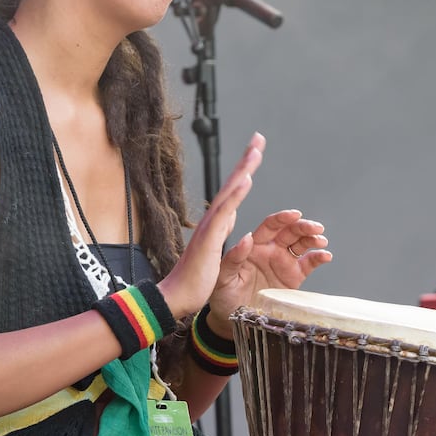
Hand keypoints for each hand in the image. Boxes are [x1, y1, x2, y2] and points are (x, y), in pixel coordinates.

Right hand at [157, 133, 264, 317]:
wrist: (177, 297)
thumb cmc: (195, 278)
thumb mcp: (216, 250)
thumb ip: (222, 229)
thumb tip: (231, 213)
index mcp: (217, 223)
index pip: (234, 191)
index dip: (245, 170)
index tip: (256, 150)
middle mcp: (212, 220)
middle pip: (232, 184)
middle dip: (246, 160)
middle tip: (259, 138)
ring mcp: (209, 227)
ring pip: (229, 193)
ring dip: (243, 170)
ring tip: (256, 151)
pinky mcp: (208, 239)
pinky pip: (224, 213)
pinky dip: (235, 195)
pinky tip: (246, 180)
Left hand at [205, 209, 332, 334]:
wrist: (233, 318)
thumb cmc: (223, 295)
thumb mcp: (223, 276)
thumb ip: (234, 257)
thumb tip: (247, 238)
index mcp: (254, 246)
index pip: (270, 226)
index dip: (283, 219)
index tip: (294, 214)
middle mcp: (271, 250)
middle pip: (290, 232)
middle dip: (304, 226)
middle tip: (315, 227)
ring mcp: (284, 263)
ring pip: (302, 244)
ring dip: (313, 239)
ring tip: (321, 240)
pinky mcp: (294, 277)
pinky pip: (309, 264)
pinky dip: (319, 257)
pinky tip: (326, 256)